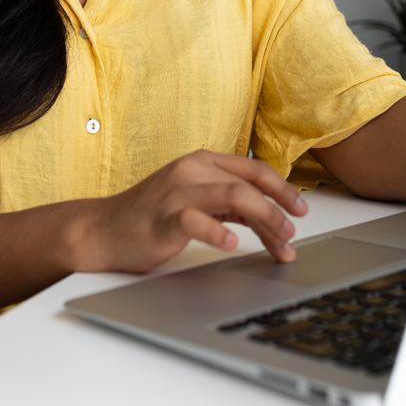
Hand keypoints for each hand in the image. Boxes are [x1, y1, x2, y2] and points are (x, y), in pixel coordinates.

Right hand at [64, 150, 307, 273]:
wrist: (103, 231)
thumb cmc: (152, 217)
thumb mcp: (197, 200)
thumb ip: (230, 203)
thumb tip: (273, 219)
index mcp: (202, 161)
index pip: (253, 169)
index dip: (283, 188)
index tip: (301, 208)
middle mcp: (191, 170)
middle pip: (249, 184)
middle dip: (279, 209)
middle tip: (294, 232)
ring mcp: (176, 193)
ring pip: (233, 196)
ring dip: (264, 219)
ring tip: (279, 240)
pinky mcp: (163, 218)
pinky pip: (196, 221)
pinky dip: (218, 232)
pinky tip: (232, 244)